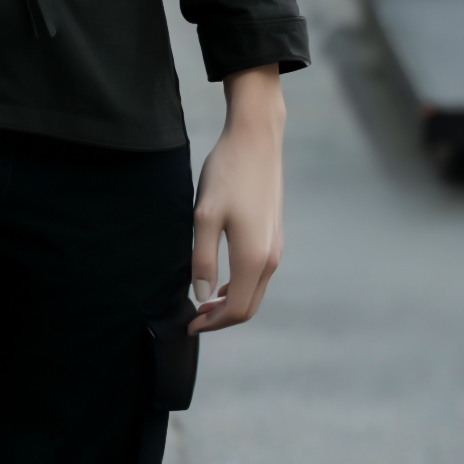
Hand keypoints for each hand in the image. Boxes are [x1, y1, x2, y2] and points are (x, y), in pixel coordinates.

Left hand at [189, 66, 285, 332]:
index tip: (188, 324)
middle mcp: (270, 258)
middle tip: (193, 318)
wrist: (256, 139)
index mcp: (253, 258)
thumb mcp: (204, 217)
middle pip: (249, 306)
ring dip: (230, 302)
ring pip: (254, 290)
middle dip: (221, 319)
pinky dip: (239, 286)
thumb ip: (202, 260)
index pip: (236, 309)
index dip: (212, 323)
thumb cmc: (227, 174)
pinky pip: (258, 274)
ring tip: (202, 302)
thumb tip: (200, 296)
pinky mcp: (273, 234)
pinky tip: (220, 279)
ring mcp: (275, 246)